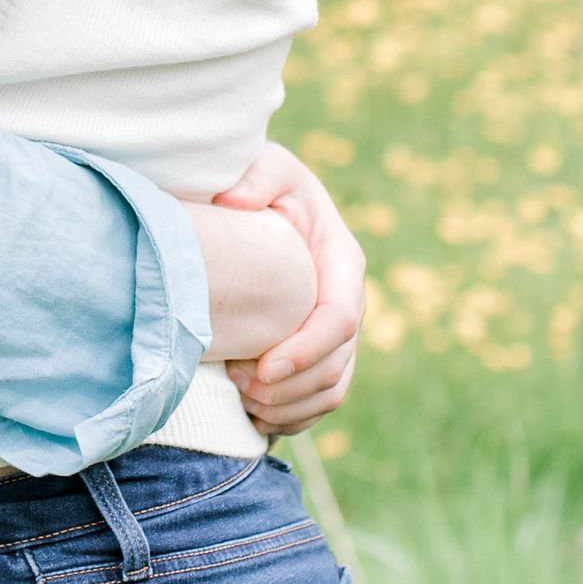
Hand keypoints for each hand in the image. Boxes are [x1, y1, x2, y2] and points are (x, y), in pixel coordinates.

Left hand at [212, 140, 362, 436]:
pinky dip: (292, 418)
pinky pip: (320, 401)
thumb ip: (257, 176)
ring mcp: (338, 332)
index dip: (305, 351)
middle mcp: (348, 300)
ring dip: (290, 407)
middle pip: (336, 364)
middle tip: (238, 385)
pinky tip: (255, 418)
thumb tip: (234, 201)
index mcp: (341, 261)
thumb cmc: (263, 183)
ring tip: (243, 400)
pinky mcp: (323, 352)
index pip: (339, 319)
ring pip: (332, 390)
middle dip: (290, 387)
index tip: (262, 369)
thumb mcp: (266, 166)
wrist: (264, 201)